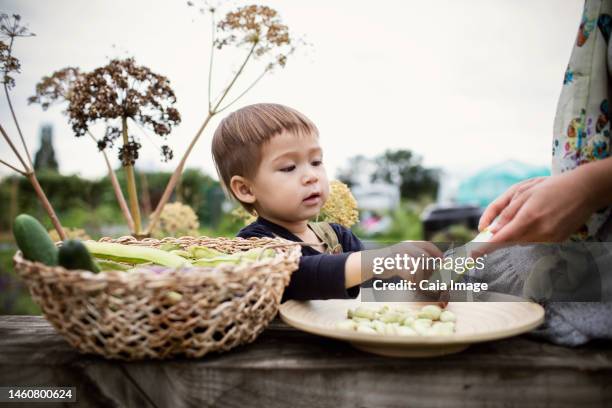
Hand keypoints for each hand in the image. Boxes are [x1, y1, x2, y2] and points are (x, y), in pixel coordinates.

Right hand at [386, 241, 446, 305]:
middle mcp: (405, 247)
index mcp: (410, 244)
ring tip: (422, 285)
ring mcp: (399, 254)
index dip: (437, 253)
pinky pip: (408, 272)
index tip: (443, 262)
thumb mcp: (405, 255)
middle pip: (424, 257)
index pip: (427, 245)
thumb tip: (437, 264)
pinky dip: (413, 280)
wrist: (372, 262)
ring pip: (417, 266)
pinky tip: (412, 284)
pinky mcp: (393, 263)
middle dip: (431, 270)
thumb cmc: (392, 261)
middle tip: (433, 280)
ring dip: (422, 277)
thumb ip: (418, 257)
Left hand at [478, 172, 594, 243]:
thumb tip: (491, 230)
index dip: (486, 246)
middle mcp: (540, 230)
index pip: (502, 237)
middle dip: (498, 239)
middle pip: (511, 241)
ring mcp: (551, 237)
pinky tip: (539, 219)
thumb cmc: (550, 186)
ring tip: (528, 214)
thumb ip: (505, 212)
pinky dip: (530, 233)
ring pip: (522, 241)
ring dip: (516, 233)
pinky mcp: (558, 240)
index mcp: (528, 216)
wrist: (584, 189)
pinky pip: (535, 240)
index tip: (473, 254)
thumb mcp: (522, 192)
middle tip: (484, 241)